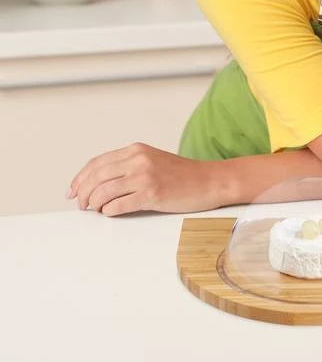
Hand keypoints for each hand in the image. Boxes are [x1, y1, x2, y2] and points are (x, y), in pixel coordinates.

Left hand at [67, 142, 220, 215]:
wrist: (210, 180)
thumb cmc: (183, 175)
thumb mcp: (153, 161)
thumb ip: (128, 166)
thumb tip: (98, 183)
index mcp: (137, 150)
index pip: (97, 162)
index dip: (79, 178)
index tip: (72, 191)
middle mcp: (138, 160)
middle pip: (96, 177)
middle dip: (82, 193)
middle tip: (81, 205)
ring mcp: (145, 176)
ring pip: (103, 192)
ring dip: (94, 204)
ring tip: (96, 210)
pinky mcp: (152, 194)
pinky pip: (118, 205)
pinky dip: (109, 211)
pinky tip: (111, 212)